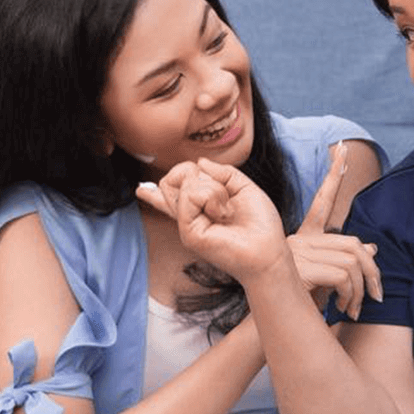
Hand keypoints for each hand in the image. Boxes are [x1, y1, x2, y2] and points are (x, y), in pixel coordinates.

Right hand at [136, 158, 287, 281]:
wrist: (269, 251)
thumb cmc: (261, 224)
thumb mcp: (244, 188)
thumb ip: (223, 173)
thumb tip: (199, 162)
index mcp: (200, 207)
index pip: (169, 193)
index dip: (154, 190)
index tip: (143, 190)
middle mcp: (190, 215)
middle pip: (170, 180)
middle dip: (196, 173)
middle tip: (222, 194)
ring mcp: (187, 223)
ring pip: (181, 183)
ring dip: (212, 188)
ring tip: (226, 210)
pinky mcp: (189, 232)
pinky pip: (190, 195)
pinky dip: (211, 196)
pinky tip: (222, 213)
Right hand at [286, 144, 381, 317]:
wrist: (270, 326)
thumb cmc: (298, 303)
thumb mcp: (327, 280)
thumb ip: (346, 261)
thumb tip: (373, 248)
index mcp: (304, 237)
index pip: (323, 200)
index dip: (333, 175)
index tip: (341, 149)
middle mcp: (300, 239)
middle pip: (354, 243)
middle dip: (373, 271)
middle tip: (377, 295)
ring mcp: (299, 252)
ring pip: (353, 261)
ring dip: (362, 290)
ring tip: (355, 309)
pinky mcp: (302, 268)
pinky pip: (345, 276)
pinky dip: (352, 295)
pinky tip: (345, 310)